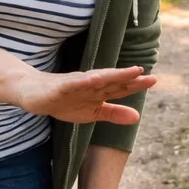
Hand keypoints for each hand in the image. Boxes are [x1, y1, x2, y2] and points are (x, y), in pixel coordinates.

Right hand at [15, 65, 154, 125]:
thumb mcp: (93, 112)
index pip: (120, 87)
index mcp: (99, 90)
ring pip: (95, 78)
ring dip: (110, 75)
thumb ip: (114, 113)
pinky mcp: (60, 87)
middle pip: (111, 79)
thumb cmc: (66, 101)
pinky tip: (93, 79)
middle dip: (127, 76)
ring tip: (124, 72)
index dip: (136, 84)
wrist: (35, 95)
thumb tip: (137, 117)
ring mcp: (75, 83)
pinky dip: (83, 81)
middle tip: (143, 72)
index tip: (153, 79)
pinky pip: (73, 84)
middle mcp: (90, 83)